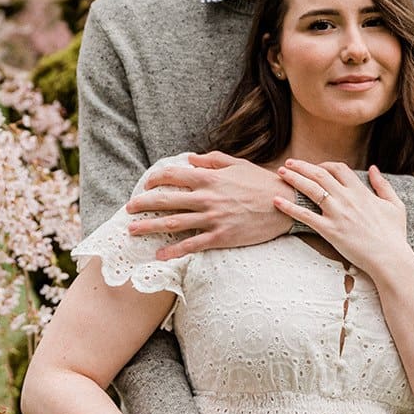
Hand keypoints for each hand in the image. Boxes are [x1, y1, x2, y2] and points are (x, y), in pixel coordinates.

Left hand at [125, 153, 290, 258]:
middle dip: (143, 204)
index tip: (146, 183)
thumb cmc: (262, 183)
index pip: (174, 175)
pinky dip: (174, 251)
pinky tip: (160, 255)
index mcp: (209, 178)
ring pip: (174, 223)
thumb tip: (191, 158)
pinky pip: (193, 244)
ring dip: (150, 227)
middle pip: (166, 200)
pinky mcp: (221, 236)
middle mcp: (207, 198)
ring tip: (132, 230)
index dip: (156, 179)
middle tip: (128, 209)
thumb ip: (212, 160)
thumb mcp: (237, 164)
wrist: (285, 204)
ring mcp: (213, 218)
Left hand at [273, 160, 409, 279]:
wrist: (390, 258)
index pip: (338, 169)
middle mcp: (347, 198)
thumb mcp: (395, 205)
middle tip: (288, 163)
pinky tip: (276, 201)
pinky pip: (305, 216)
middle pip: (320, 174)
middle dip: (302, 166)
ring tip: (280, 173)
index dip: (324, 164)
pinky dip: (289, 207)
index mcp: (361, 192)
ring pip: (310, 189)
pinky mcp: (330, 230)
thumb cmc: (394, 235)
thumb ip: (383, 185)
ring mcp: (337, 214)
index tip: (315, 167)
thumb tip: (373, 168)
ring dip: (293, 179)